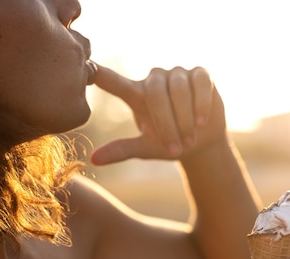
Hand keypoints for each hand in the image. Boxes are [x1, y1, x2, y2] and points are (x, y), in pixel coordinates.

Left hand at [90, 64, 226, 164]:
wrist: (201, 144)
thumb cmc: (170, 144)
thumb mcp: (145, 148)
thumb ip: (122, 150)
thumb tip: (93, 159)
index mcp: (136, 94)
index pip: (116, 82)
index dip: (104, 75)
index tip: (87, 67)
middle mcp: (155, 79)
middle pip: (155, 92)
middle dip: (166, 123)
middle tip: (175, 149)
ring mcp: (178, 74)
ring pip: (179, 89)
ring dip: (184, 118)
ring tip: (190, 140)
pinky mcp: (201, 74)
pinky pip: (200, 83)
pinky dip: (201, 103)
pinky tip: (202, 121)